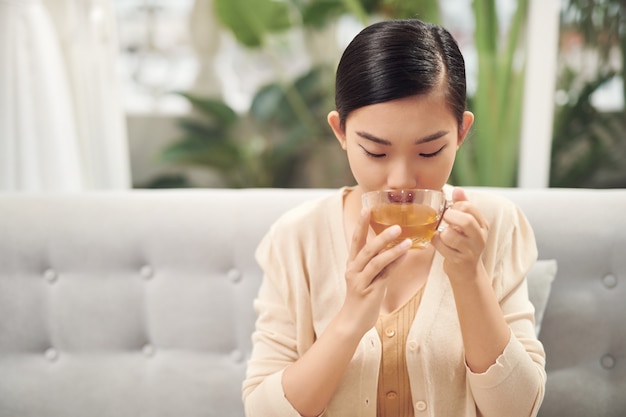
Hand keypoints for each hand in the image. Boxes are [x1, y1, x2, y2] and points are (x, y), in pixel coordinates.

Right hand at [339, 207, 410, 334]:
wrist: (352, 322)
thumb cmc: (362, 298)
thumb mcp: (368, 277)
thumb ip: (378, 263)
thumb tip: (396, 249)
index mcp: (352, 263)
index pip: (356, 240)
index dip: (361, 224)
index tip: (367, 208)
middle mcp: (354, 269)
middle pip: (366, 247)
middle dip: (380, 235)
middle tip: (395, 224)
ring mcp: (360, 280)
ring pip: (375, 260)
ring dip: (390, 248)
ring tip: (404, 238)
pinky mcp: (369, 290)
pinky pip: (383, 274)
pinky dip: (394, 262)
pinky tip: (404, 254)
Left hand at [431, 187, 488, 280]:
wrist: (467, 272)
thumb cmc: (464, 243)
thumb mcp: (468, 225)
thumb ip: (464, 206)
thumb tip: (458, 190)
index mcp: (482, 225)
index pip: (469, 207)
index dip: (456, 205)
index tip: (451, 210)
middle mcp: (479, 238)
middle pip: (465, 221)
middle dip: (449, 217)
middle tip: (445, 219)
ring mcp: (470, 251)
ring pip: (450, 235)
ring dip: (441, 232)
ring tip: (442, 234)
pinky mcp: (458, 261)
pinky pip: (441, 246)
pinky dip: (435, 242)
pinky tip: (439, 243)